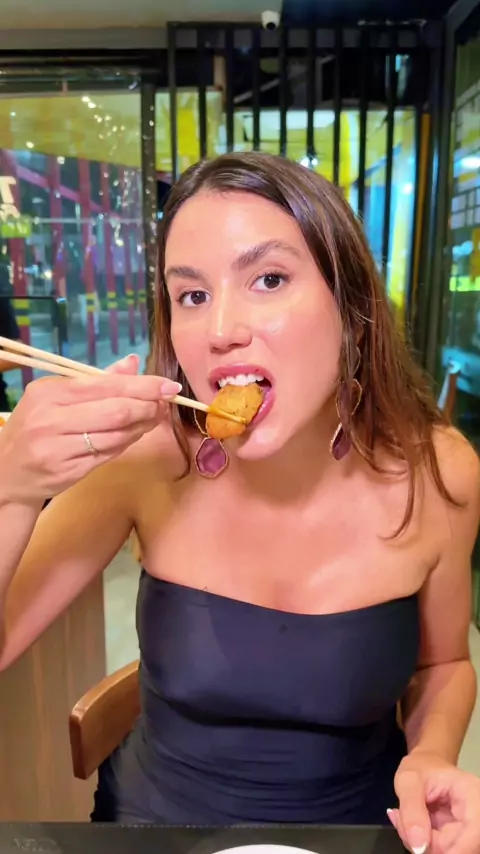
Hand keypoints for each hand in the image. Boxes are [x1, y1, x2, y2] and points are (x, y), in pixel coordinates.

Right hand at [0, 354, 181, 503]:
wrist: (7, 473)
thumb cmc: (36, 427)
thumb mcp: (56, 397)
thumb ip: (96, 381)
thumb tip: (133, 362)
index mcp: (50, 393)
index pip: (106, 385)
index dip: (143, 386)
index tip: (169, 386)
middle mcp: (52, 419)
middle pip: (116, 411)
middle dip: (147, 407)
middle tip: (163, 404)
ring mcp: (60, 448)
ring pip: (117, 436)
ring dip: (142, 427)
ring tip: (152, 418)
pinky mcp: (69, 471)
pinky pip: (109, 454)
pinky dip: (127, 443)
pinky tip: (134, 435)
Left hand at [388, 751, 479, 853]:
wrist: (425, 767)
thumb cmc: (421, 767)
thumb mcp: (408, 780)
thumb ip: (412, 811)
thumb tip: (419, 847)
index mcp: (472, 795)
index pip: (474, 833)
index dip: (452, 849)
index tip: (422, 848)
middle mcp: (476, 814)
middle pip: (461, 847)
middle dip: (428, 844)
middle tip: (403, 825)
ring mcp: (469, 828)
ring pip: (450, 852)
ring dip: (424, 845)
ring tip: (405, 822)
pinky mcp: (459, 838)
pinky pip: (443, 850)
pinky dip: (424, 845)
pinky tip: (412, 828)